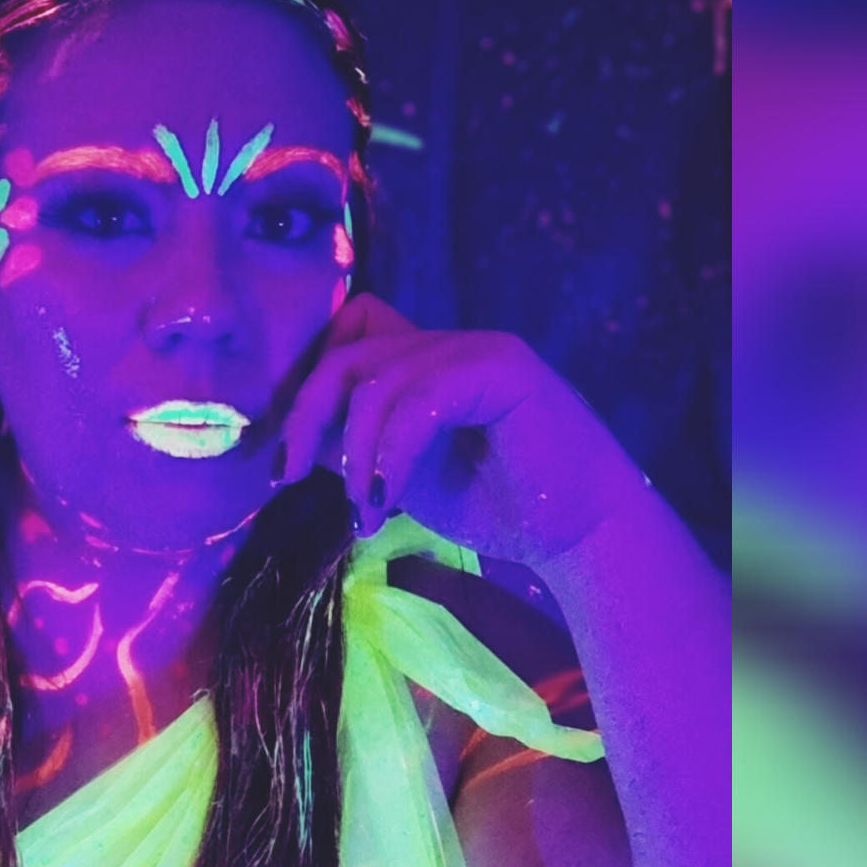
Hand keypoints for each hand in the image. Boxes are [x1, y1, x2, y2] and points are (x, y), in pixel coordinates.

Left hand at [275, 292, 635, 566]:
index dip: (308, 382)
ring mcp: (480, 349)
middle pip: (349, 352)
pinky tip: (384, 503)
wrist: (579, 535)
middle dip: (306, 416)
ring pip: (378, 380)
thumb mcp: (403, 478)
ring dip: (355, 453)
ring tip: (364, 513)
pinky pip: (420, 402)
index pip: (351, 332)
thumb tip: (294, 443)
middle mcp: (452, 343)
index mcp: (429, 360)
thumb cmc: (499, 508)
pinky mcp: (504, 369)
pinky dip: (390, 457)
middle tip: (288, 478)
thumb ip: (358, 449)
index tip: (287, 455)